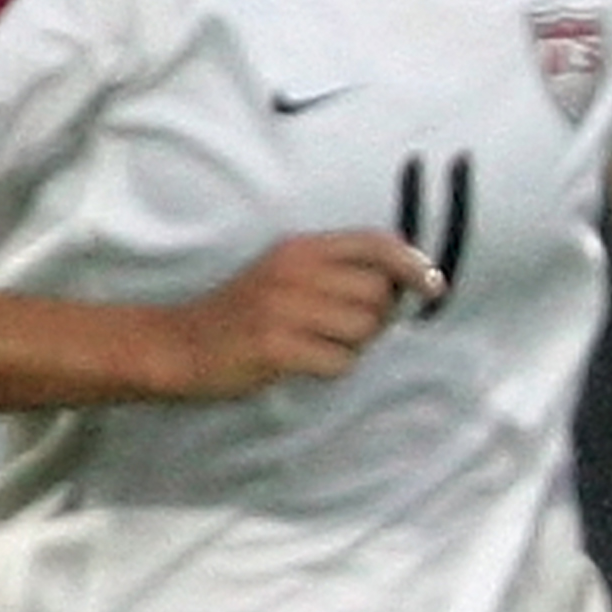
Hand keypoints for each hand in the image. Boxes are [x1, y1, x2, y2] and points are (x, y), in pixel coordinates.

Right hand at [154, 232, 442, 398]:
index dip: (414, 264)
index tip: (434, 287)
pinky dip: (332, 368)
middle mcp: (295, 271)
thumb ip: (339, 271)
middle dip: (375, 320)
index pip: (376, 243)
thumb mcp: (288, 273)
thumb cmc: (245, 312)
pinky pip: (339, 362)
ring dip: (352, 346)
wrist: (177, 344)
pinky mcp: (275, 347)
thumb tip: (407, 284)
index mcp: (301, 248)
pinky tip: (304, 364)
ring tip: (317, 345)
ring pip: (364, 331)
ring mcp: (284, 308)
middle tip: (341, 330)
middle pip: (378, 295)